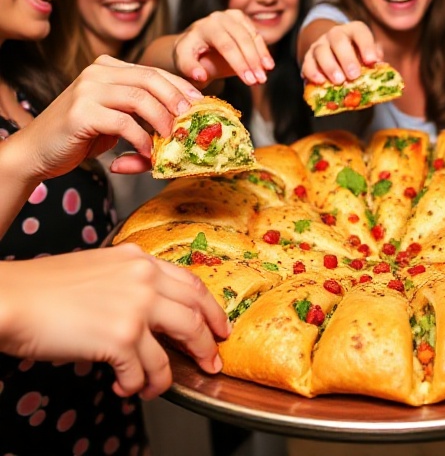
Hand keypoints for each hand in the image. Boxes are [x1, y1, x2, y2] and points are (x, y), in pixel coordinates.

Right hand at [0, 244, 229, 398]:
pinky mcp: (121, 337)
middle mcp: (145, 280)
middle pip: (196, 315)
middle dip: (208, 343)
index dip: (212, 309)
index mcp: (140, 260)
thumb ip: (130, 282)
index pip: (192, 284)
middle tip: (211, 361)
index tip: (220, 327)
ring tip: (157, 387)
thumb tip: (151, 314)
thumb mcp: (99, 269)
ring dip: (169, 375)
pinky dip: (138, 386)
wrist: (11, 299)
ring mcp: (136, 307)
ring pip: (178, 346)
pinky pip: (145, 371)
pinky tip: (126, 388)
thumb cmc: (44, 288)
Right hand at [10, 55, 202, 181]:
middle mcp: (97, 72)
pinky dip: (142, 140)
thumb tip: (184, 123)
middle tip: (191, 121)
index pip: (154, 71)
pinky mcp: (82, 112)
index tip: (201, 104)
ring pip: (140, 98)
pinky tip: (149, 154)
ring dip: (162, 121)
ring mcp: (88, 89)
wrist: (37, 151)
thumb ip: (143, 115)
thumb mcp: (117, 120)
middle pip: (151, 79)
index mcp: (108, 68)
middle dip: (177, 100)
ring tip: (172, 140)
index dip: (181, 87)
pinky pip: (124, 123)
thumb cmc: (81, 137)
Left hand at [172, 9, 273, 85]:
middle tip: (260, 80)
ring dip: (261, 57)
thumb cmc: (190, 56)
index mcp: (204, 27)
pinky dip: (263, 51)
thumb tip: (201, 75)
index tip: (248, 81)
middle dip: (253, 62)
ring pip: (252, 36)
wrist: (194, 44)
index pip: (226, 45)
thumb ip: (190, 68)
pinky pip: (256, 35)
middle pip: (241, 40)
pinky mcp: (241, 18)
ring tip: (264, 76)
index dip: (239, 63)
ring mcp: (231, 16)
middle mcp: (218, 18)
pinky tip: (268, 66)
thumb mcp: (183, 63)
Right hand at [301, 21, 381, 84]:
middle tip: (354, 75)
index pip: (360, 32)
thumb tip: (380, 65)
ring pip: (321, 50)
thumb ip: (375, 57)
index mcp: (354, 30)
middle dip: (346, 58)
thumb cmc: (358, 55)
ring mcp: (320, 44)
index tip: (372, 61)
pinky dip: (312, 72)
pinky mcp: (309, 56)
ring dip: (329, 66)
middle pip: (338, 40)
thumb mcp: (368, 53)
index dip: (366, 45)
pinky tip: (320, 81)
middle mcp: (335, 34)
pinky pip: (307, 62)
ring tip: (338, 81)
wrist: (336, 51)